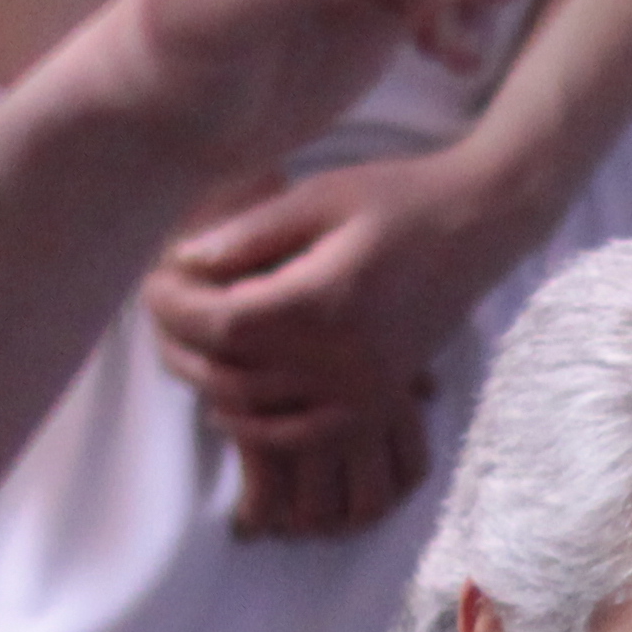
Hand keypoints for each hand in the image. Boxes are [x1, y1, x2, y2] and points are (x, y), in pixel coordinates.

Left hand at [147, 146, 544, 537]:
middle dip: (180, 343)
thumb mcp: (320, 196)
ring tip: (186, 344)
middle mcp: (345, 358)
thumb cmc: (398, 199)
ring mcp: (363, 390)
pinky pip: (300, 436)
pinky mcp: (376, 403)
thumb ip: (251, 232)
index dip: (174, 309)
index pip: (222, 325)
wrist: (477, 227)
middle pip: (230, 370)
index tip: (153, 281)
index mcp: (325, 301)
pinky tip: (228, 402)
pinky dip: (255, 426)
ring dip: (208, 381)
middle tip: (162, 309)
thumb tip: (183, 261)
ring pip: (256, 408)